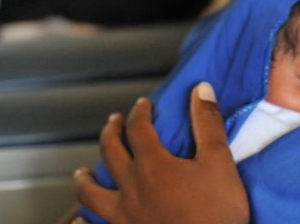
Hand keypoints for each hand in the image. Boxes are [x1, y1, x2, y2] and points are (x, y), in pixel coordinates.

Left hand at [74, 82, 249, 223]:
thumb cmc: (217, 211)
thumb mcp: (219, 162)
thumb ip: (208, 124)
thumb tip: (200, 89)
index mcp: (153, 165)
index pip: (138, 128)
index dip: (139, 112)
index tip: (143, 104)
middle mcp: (131, 188)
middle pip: (110, 152)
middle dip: (110, 132)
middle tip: (113, 122)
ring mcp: (123, 217)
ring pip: (91, 193)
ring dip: (84, 179)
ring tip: (82, 172)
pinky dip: (84, 223)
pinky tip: (80, 221)